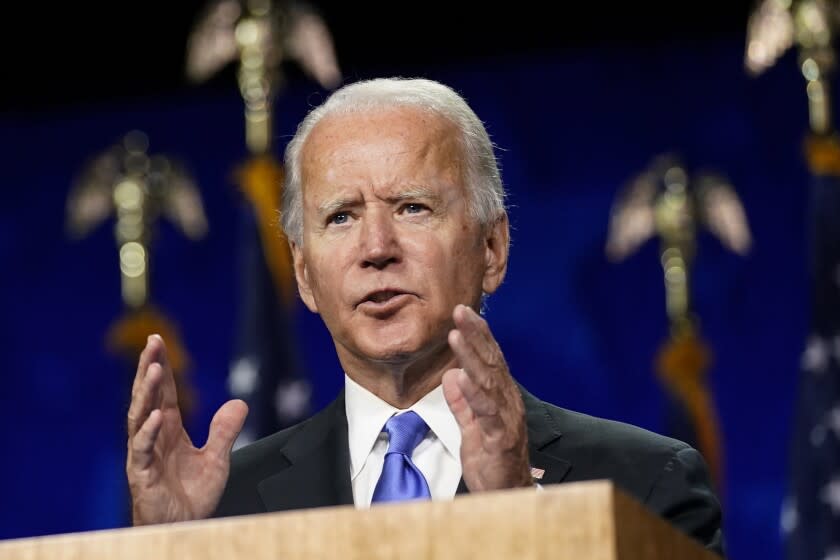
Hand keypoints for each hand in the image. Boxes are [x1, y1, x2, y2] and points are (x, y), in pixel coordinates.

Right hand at [126, 334, 247, 524]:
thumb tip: (240, 402)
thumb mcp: (216, 459)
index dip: (161, 367)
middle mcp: (153, 437)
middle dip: (150, 368)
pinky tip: (157, 415)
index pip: (163, 392)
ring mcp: (144, 454)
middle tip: (153, 341)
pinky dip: (149, 431)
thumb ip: (225, 431)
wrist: (184, 529)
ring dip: (146, 392)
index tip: (158, 341)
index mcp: (169, 430)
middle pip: (148, 396)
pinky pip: (142, 449)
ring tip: (155, 369)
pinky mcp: (141, 474)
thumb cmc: (192, 497)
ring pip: (139, 416)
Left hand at [442, 304, 532, 491]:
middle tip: (461, 310)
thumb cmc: (492, 463)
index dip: (478, 334)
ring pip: (490, 381)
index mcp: (500, 398)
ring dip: (472, 356)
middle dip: (476, 334)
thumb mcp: (472, 428)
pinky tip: (461, 375)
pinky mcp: (500, 437)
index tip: (464, 312)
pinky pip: (487, 411)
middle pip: (492, 362)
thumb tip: (451, 375)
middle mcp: (508, 402)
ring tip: (457, 334)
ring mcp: (506, 418)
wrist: (507, 497)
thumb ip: (463, 403)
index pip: (490, 360)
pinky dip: (473, 392)